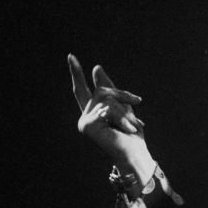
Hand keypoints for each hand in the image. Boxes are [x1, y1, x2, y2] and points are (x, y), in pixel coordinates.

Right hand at [67, 53, 154, 173]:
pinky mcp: (86, 126)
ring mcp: (84, 122)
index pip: (83, 88)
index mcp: (92, 111)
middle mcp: (85, 115)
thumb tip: (96, 67)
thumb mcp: (123, 105)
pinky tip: (123, 129)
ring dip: (124, 111)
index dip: (76, 73)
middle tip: (136, 105)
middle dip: (121, 97)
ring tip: (131, 127)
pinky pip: (105, 109)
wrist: (134, 152)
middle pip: (101, 91)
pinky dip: (119, 117)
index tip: (71, 56)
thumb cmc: (131, 132)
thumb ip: (109, 88)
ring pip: (106, 99)